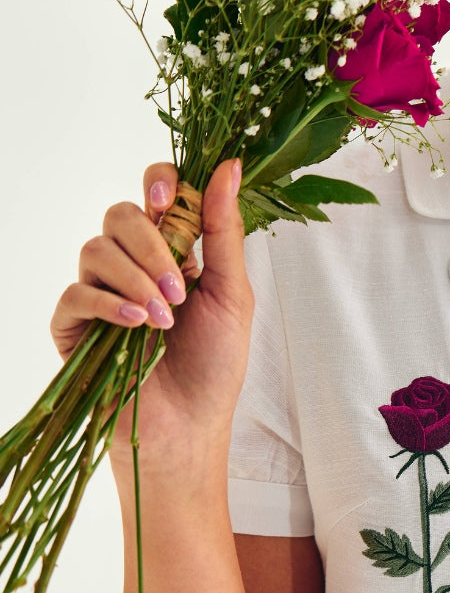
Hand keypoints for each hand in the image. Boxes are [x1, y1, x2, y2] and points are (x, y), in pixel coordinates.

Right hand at [50, 159, 253, 481]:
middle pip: (121, 215)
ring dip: (135, 278)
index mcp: (174, 250)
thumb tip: (230, 165)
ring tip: (164, 318)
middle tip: (179, 285)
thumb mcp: (232, 291)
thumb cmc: (215, 363)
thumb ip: (223, 229)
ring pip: (96, 249)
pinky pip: (75, 293)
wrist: (189, 427)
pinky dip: (108, 303)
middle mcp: (134, 264)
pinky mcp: (74, 326)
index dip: (158, 182)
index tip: (167, 197)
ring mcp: (101, 293)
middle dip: (150, 243)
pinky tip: (137, 326)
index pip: (156, 192)